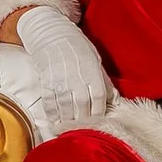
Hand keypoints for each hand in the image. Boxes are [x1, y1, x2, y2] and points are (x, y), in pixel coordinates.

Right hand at [14, 5, 111, 125]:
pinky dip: (52, 114)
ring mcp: (60, 79)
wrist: (51, 33)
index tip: (99, 122)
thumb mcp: (95, 59)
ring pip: (65, 106)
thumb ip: (104, 81)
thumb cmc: (77, 46)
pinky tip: (56, 120)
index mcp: (92, 70)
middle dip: (84, 120)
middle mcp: (76, 76)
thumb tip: (116, 100)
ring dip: (68, 120)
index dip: (99, 112)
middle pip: (82, 105)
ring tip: (70, 129)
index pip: (99, 97)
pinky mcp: (46, 81)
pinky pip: (49, 102)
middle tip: (84, 129)